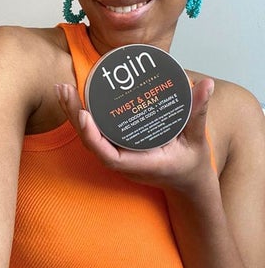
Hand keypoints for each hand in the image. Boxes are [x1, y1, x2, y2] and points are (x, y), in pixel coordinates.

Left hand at [56, 77, 214, 191]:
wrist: (187, 182)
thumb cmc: (190, 164)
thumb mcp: (197, 140)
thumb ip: (198, 112)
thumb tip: (205, 85)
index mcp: (140, 164)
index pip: (108, 155)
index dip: (93, 137)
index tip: (84, 116)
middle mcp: (123, 161)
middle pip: (91, 142)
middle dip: (74, 117)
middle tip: (64, 89)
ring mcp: (118, 154)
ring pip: (89, 136)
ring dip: (73, 113)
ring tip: (62, 89)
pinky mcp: (116, 147)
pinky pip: (94, 133)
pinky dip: (82, 116)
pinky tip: (74, 97)